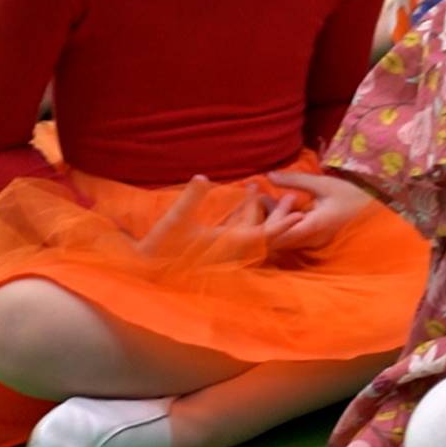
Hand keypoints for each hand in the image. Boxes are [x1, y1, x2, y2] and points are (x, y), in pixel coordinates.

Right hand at [133, 177, 297, 264]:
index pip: (263, 235)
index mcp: (227, 245)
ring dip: (260, 212)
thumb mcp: (174, 220)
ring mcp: (224, 250)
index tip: (300, 215)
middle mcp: (231, 250)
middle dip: (277, 215)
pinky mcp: (215, 248)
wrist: (145, 269)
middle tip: (291, 196)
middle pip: (263, 233)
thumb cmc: (160, 247)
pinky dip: (244, 216)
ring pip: (250, 230)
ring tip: (263, 190)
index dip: (282, 225)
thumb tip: (203, 176)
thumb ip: (191, 198)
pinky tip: (245, 199)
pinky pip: (237, 231)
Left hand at [264, 171, 373, 251]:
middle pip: (276, 238)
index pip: (278, 234)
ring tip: (265, 198)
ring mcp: (313, 244)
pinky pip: (291, 236)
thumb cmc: (351, 195)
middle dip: (263, 220)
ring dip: (271, 221)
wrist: (376, 211)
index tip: (255, 204)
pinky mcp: (314, 242)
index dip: (262, 224)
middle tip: (258, 196)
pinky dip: (281, 223)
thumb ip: (295, 181)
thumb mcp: (324, 184)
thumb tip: (269, 175)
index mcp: (313, 226)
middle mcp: (311, 240)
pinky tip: (280, 206)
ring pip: (282, 238)